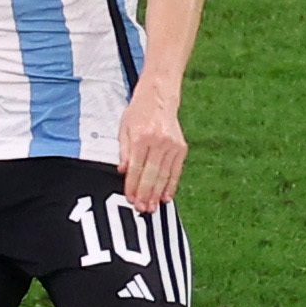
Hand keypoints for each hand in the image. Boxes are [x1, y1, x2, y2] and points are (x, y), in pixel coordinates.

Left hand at [117, 89, 188, 210]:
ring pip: (164, 174)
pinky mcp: (182, 147)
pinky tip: (166, 197)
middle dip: (146, 194)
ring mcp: (172, 145)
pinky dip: (171, 184)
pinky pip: (176, 170)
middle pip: (151, 174)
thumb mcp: (124, 129)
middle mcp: (159, 141)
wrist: (159, 97)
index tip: (130, 199)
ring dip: (158, 193)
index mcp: (141, 137)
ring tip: (153, 207)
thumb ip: (123, 151)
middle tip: (142, 209)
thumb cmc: (138, 113)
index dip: (133, 185)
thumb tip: (123, 172)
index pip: (136, 167)